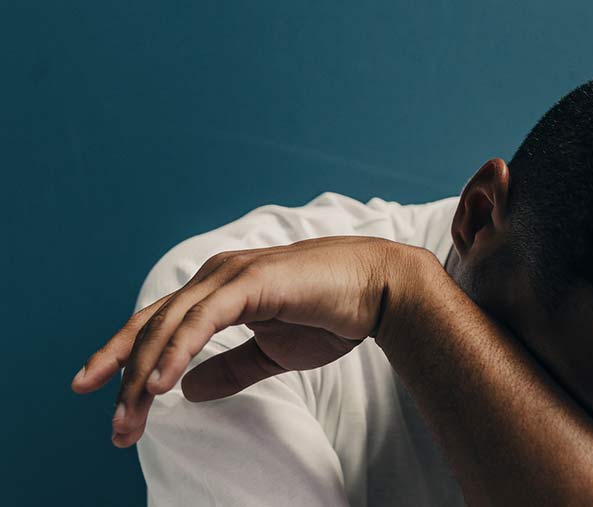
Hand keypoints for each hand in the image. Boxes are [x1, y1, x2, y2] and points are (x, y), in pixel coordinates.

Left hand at [70, 235, 431, 447]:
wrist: (381, 291)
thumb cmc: (333, 315)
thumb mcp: (273, 353)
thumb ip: (231, 369)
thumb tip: (188, 391)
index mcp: (219, 289)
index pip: (159, 324)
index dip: (125, 358)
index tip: (99, 394)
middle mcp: (217, 276)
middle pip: (153, 327)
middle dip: (124, 377)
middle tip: (117, 430)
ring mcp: (232, 275)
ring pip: (170, 325)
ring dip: (143, 374)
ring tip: (130, 419)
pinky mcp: (252, 282)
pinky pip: (203, 320)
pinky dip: (178, 352)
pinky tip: (160, 385)